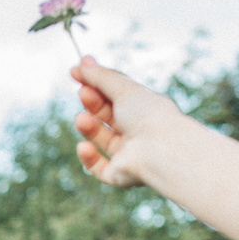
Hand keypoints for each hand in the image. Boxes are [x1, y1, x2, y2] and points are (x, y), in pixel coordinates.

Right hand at [70, 56, 189, 189]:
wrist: (161, 149)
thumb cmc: (150, 115)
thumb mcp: (123, 88)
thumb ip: (100, 76)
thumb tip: (80, 65)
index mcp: (144, 110)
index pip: (116, 95)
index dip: (97, 83)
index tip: (77, 71)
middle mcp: (138, 132)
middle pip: (107, 116)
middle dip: (92, 103)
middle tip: (82, 92)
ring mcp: (130, 154)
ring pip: (102, 139)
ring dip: (88, 127)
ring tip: (82, 118)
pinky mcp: (121, 174)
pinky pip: (100, 167)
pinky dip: (89, 157)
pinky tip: (84, 146)